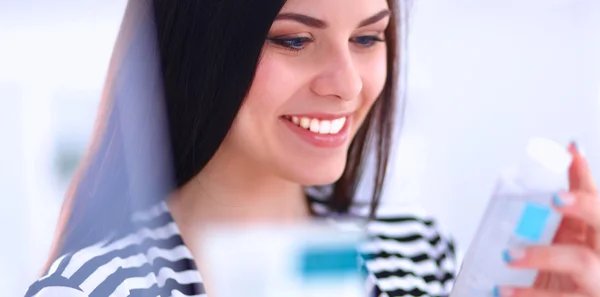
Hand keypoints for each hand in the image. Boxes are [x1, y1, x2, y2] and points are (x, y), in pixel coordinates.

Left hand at [496, 143, 599, 296]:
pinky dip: (528, 295)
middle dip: (581, 214)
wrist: (577, 296)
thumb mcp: (576, 230)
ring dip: (543, 256)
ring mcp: (595, 286)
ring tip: (508, 256)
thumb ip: (576, 193)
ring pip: (580, 265)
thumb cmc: (577, 266)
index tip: (559, 192)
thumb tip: (574, 148)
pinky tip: (501, 291)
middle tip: (553, 201)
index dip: (585, 199)